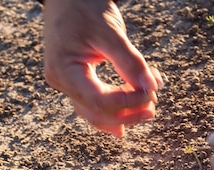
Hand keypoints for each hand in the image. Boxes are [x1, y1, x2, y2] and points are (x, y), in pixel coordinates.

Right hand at [43, 0, 162, 136]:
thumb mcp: (110, 30)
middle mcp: (61, 81)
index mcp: (64, 69)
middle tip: (153, 108)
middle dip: (127, 114)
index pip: (99, 101)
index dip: (128, 103)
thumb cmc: (85, 6)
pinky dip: (114, 107)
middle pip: (96, 113)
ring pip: (95, 112)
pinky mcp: (75, 81)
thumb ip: (131, 61)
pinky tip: (131, 110)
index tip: (151, 93)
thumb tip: (152, 88)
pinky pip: (94, 103)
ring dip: (123, 113)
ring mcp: (66, 83)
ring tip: (148, 107)